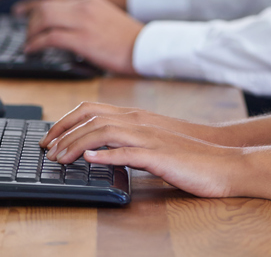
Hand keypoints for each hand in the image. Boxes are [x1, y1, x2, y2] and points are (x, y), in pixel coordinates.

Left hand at [21, 0, 143, 73]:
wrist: (146, 47)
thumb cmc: (128, 40)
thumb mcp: (105, 18)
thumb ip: (85, 19)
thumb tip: (63, 30)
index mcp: (89, 1)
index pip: (54, 0)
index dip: (38, 13)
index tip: (32, 23)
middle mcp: (84, 6)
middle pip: (44, 6)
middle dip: (30, 21)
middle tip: (28, 35)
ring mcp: (83, 22)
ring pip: (44, 18)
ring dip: (31, 32)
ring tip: (29, 43)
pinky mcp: (82, 40)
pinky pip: (50, 38)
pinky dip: (36, 44)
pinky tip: (32, 51)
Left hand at [41, 101, 228, 148]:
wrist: (224, 159)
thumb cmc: (190, 152)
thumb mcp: (153, 140)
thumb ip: (127, 139)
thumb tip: (97, 148)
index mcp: (136, 116)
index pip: (91, 109)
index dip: (65, 121)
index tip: (49, 137)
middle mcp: (138, 121)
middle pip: (91, 117)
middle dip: (63, 132)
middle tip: (46, 150)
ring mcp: (148, 137)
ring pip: (103, 132)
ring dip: (76, 144)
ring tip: (59, 159)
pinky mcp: (158, 156)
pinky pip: (127, 152)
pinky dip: (105, 155)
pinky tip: (90, 160)